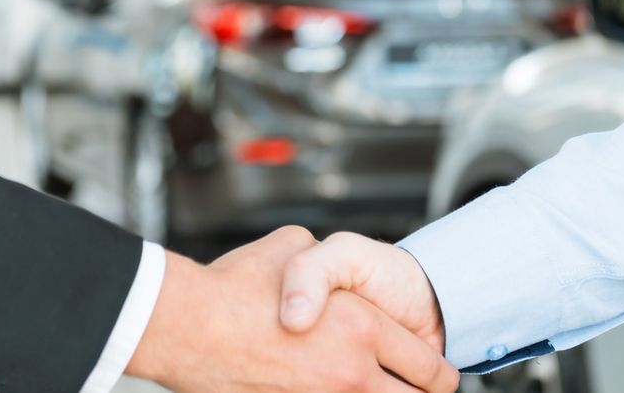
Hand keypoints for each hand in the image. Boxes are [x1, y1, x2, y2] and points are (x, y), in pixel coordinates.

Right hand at [127, 227, 457, 392]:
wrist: (185, 326)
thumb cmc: (232, 288)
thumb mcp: (294, 246)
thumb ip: (327, 262)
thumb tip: (331, 273)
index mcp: (362, 326)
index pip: (431, 368)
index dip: (439, 375)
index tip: (436, 376)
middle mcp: (350, 373)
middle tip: (417, 392)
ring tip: (376, 391)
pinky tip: (332, 391)